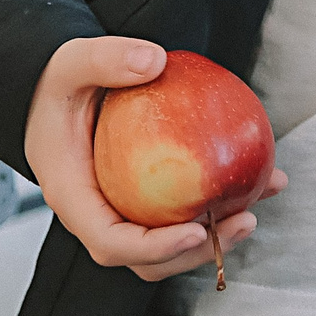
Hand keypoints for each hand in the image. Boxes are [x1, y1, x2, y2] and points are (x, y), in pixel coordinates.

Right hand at [24, 36, 287, 282]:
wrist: (53, 88)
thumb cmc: (56, 83)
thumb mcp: (71, 62)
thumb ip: (104, 59)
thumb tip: (153, 62)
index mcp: (74, 195)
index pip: (111, 241)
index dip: (154, 248)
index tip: (195, 231)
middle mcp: (100, 211)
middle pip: (147, 257)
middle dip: (196, 251)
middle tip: (244, 221)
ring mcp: (124, 206)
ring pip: (171, 237)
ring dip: (218, 232)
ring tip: (260, 203)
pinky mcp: (148, 194)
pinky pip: (185, 206)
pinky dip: (224, 198)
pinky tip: (262, 177)